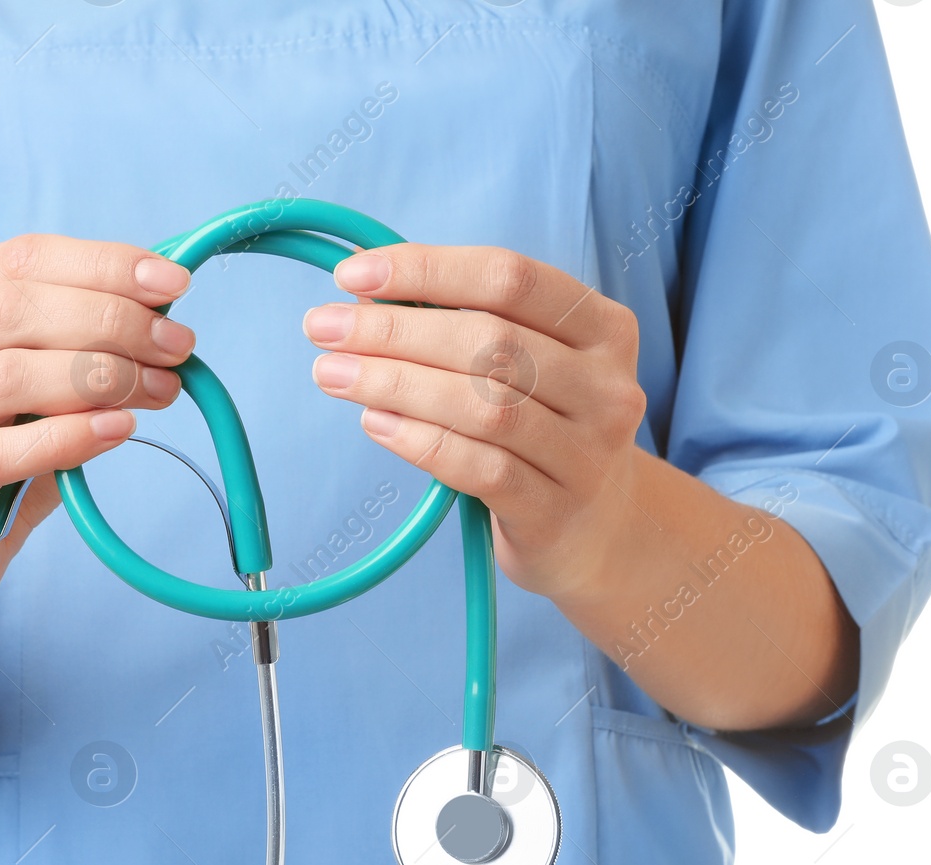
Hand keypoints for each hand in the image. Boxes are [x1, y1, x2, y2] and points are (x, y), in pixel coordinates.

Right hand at [0, 233, 196, 613]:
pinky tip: (118, 430)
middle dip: (112, 321)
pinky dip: (71, 435)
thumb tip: (161, 316)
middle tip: (176, 347)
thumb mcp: (30, 390)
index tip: (172, 284)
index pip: (20, 259)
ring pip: (10, 375)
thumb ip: (74, 344)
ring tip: (159, 391)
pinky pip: (5, 452)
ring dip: (102, 377)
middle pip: (15, 309)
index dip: (103, 264)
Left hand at [302, 245, 645, 601]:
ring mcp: (587, 454)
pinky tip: (375, 423)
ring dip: (395, 383)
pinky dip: (420, 441)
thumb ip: (463, 325)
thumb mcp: (528, 365)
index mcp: (603, 328)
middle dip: (394, 330)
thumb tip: (367, 298)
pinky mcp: (553, 511)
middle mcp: (606, 387)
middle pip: (490, 341)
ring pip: (483, 406)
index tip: (352, 276)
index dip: (426, 269)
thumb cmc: (544, 428)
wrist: (596, 529)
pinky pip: (479, 469)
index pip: (509, 279)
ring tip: (333, 374)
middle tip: (324, 328)